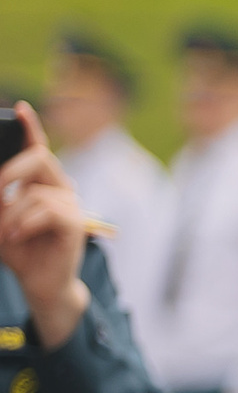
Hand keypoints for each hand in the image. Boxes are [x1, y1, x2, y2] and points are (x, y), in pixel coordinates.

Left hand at [0, 103, 91, 348]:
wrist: (39, 284)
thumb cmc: (19, 251)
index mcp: (42, 184)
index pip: (38, 149)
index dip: (31, 128)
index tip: (20, 108)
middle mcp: (60, 189)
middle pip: (39, 158)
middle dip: (10, 172)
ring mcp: (71, 205)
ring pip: (34, 193)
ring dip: (11, 216)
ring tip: (6, 235)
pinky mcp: (76, 224)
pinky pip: (46, 211)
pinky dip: (25, 224)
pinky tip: (20, 237)